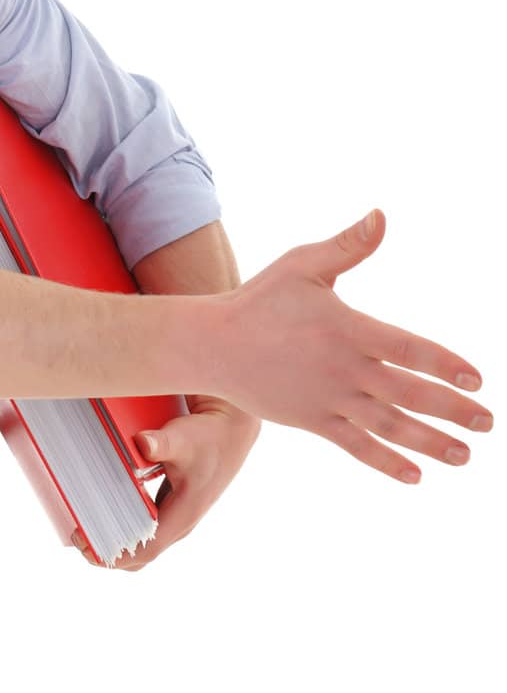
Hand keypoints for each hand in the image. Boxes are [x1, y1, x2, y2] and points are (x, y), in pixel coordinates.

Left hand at [71, 397, 259, 569]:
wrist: (231, 429)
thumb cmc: (208, 436)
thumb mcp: (183, 438)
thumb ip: (162, 443)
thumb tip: (142, 443)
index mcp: (182, 517)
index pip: (144, 551)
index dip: (113, 554)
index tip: (85, 543)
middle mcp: (179, 524)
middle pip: (140, 555)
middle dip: (108, 551)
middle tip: (78, 534)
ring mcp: (176, 517)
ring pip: (142, 543)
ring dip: (114, 539)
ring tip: (85, 524)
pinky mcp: (172, 506)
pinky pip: (144, 527)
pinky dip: (123, 525)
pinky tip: (104, 507)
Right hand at [208, 208, 493, 482]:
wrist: (214, 344)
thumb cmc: (261, 298)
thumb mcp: (303, 264)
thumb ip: (348, 245)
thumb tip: (382, 216)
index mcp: (348, 329)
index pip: (409, 349)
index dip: (446, 364)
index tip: (478, 379)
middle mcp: (344, 369)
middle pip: (408, 394)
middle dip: (452, 410)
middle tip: (488, 422)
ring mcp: (329, 399)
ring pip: (389, 426)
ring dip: (429, 442)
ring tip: (464, 455)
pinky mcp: (313, 421)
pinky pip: (356, 446)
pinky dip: (386, 462)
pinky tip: (416, 476)